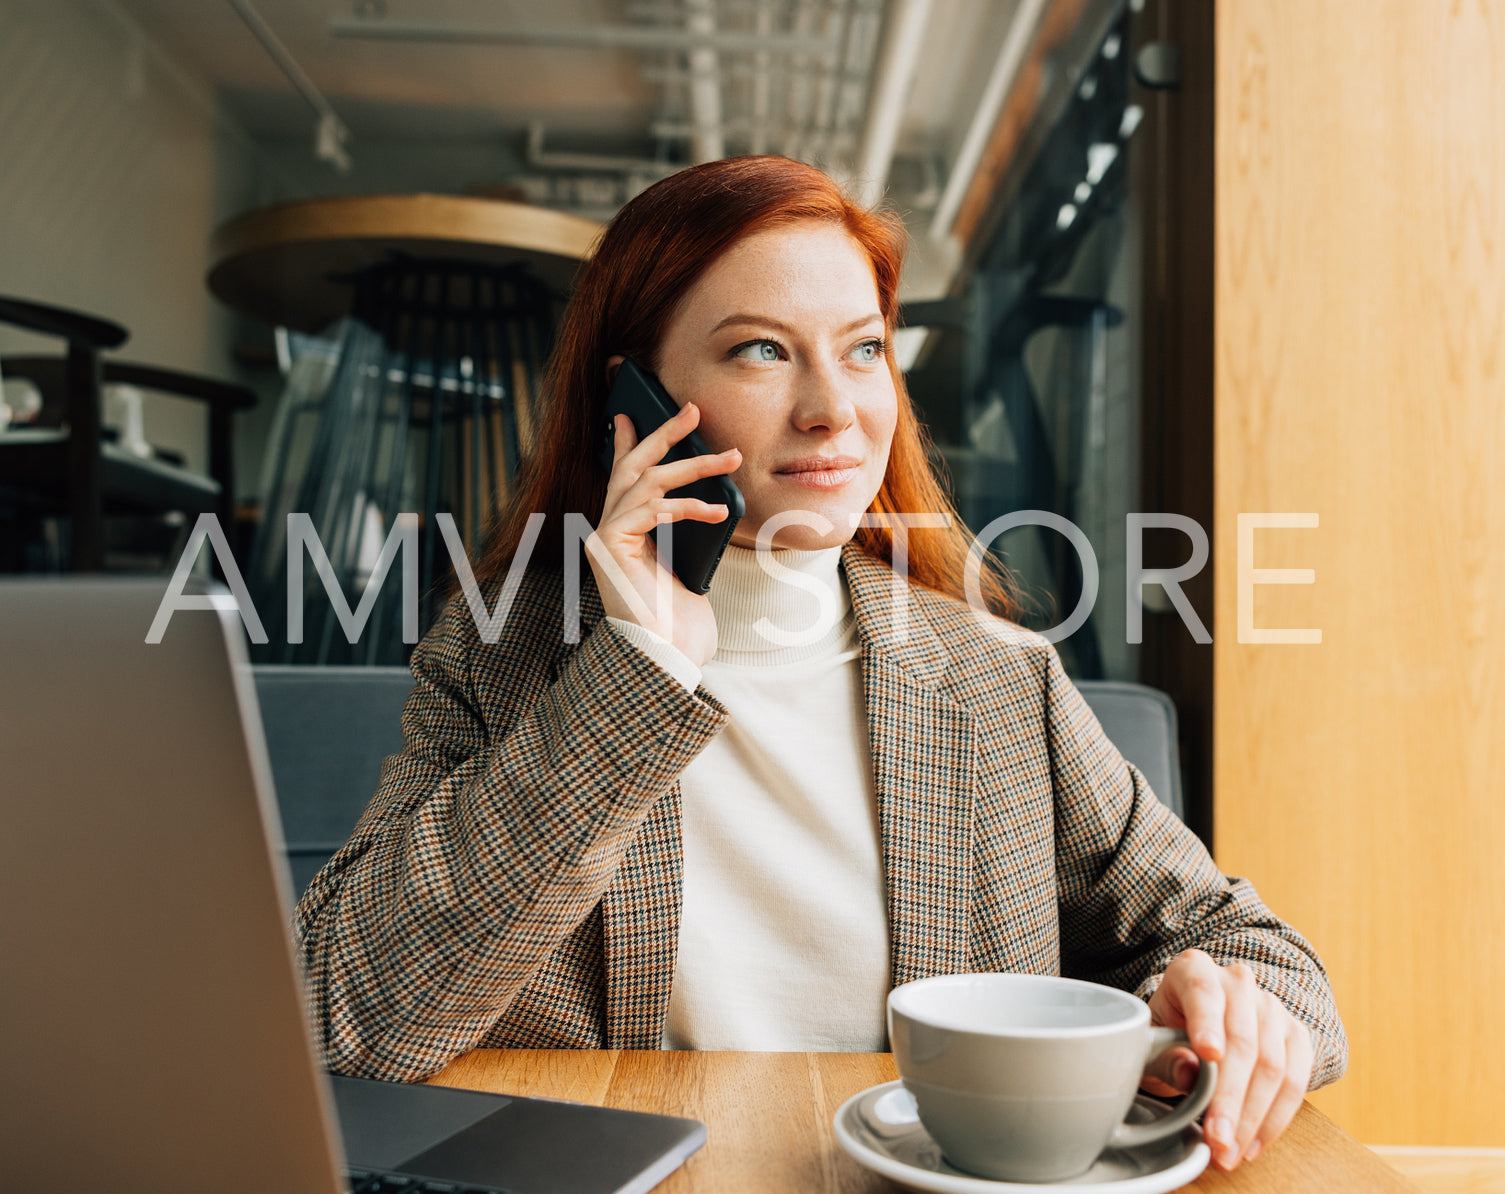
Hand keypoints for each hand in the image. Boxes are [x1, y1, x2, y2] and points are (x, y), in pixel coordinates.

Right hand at [589, 400, 739, 668]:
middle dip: (662, 433)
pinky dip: (686, 506)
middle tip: (692, 409)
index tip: (630, 411)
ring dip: (693, 466)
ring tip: (730, 458)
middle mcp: (607, 531)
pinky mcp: (610, 547)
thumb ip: (685, 531)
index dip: (626, 442)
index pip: (622, 478)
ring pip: (647, 482)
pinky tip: (716, 511)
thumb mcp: (688, 564)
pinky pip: (651, 510)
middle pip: (631, 467)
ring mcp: (605, 537)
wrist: (667, 658)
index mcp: (623, 533)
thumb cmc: (679, 621)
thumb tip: (710, 499)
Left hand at [1141, 949, 1314, 1170]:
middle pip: (1242, 1040)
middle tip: (1217, 1138)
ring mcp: (1271, 1008)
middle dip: (1230, 1097)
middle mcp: (1237, 982)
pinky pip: (1297, 1080)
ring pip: (1273, 1065)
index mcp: (1194, 970)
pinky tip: (1253, 1144)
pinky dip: (1275, 1118)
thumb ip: (1163, 1056)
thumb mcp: (1148, 1045)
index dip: (1207, 1024)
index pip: (1202, 992)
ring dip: (1253, 1117)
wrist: (1193, 1034)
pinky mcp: (1296, 1036)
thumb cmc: (1163, 1039)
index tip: (1208, 1055)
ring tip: (1231, 1152)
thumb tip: (1191, 1072)